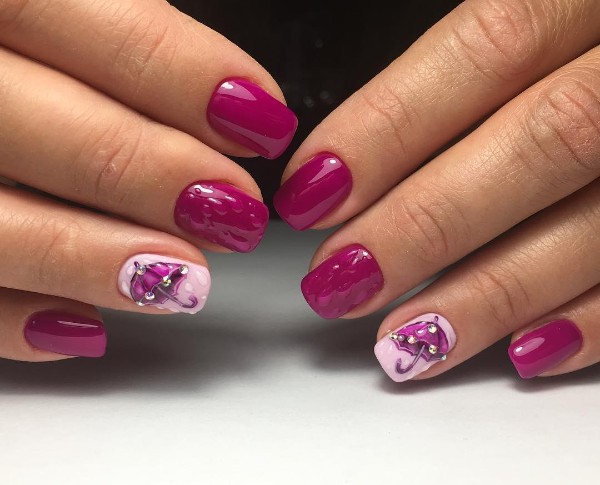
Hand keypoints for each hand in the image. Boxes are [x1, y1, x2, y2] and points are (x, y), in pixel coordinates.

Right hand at [0, 0, 295, 360]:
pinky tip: (79, 328)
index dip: (185, 74)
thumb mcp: (42, 6)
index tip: (259, 118)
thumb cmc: (11, 42)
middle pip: (36, 126)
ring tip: (184, 279)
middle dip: (153, 175)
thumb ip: (115, 33)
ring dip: (95, 259)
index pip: (84, 18)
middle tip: (235, 210)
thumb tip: (234, 102)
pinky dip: (10, 320)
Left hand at [275, 0, 599, 380]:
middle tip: (341, 280)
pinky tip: (527, 351)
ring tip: (407, 342)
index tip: (313, 190)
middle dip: (426, 224)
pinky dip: (599, 319)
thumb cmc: (597, 27)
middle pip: (540, 144)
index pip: (488, 48)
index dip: (390, 126)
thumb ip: (490, 60)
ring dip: (495, 294)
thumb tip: (366, 151)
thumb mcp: (560, 6)